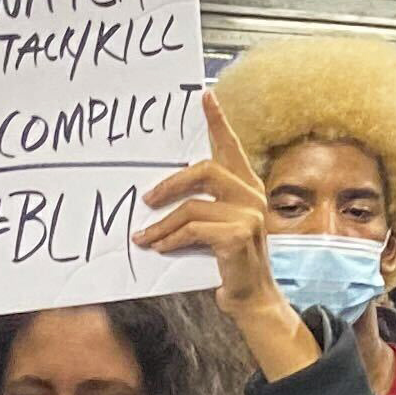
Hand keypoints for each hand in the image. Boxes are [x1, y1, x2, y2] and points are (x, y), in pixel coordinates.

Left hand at [136, 96, 310, 375]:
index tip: (204, 96)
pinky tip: (159, 248)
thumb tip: (157, 193)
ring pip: (193, 206)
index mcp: (247, 187)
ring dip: (161, 224)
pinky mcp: (239, 236)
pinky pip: (193, 230)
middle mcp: (252, 196)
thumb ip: (200, 205)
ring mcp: (249, 215)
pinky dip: (170, 239)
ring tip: (143, 236)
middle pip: (205, 171)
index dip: (217, 121)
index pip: (230, 147)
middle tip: (146, 199)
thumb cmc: (228, 260)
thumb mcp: (215, 226)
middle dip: (170, 184)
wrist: (251, 298)